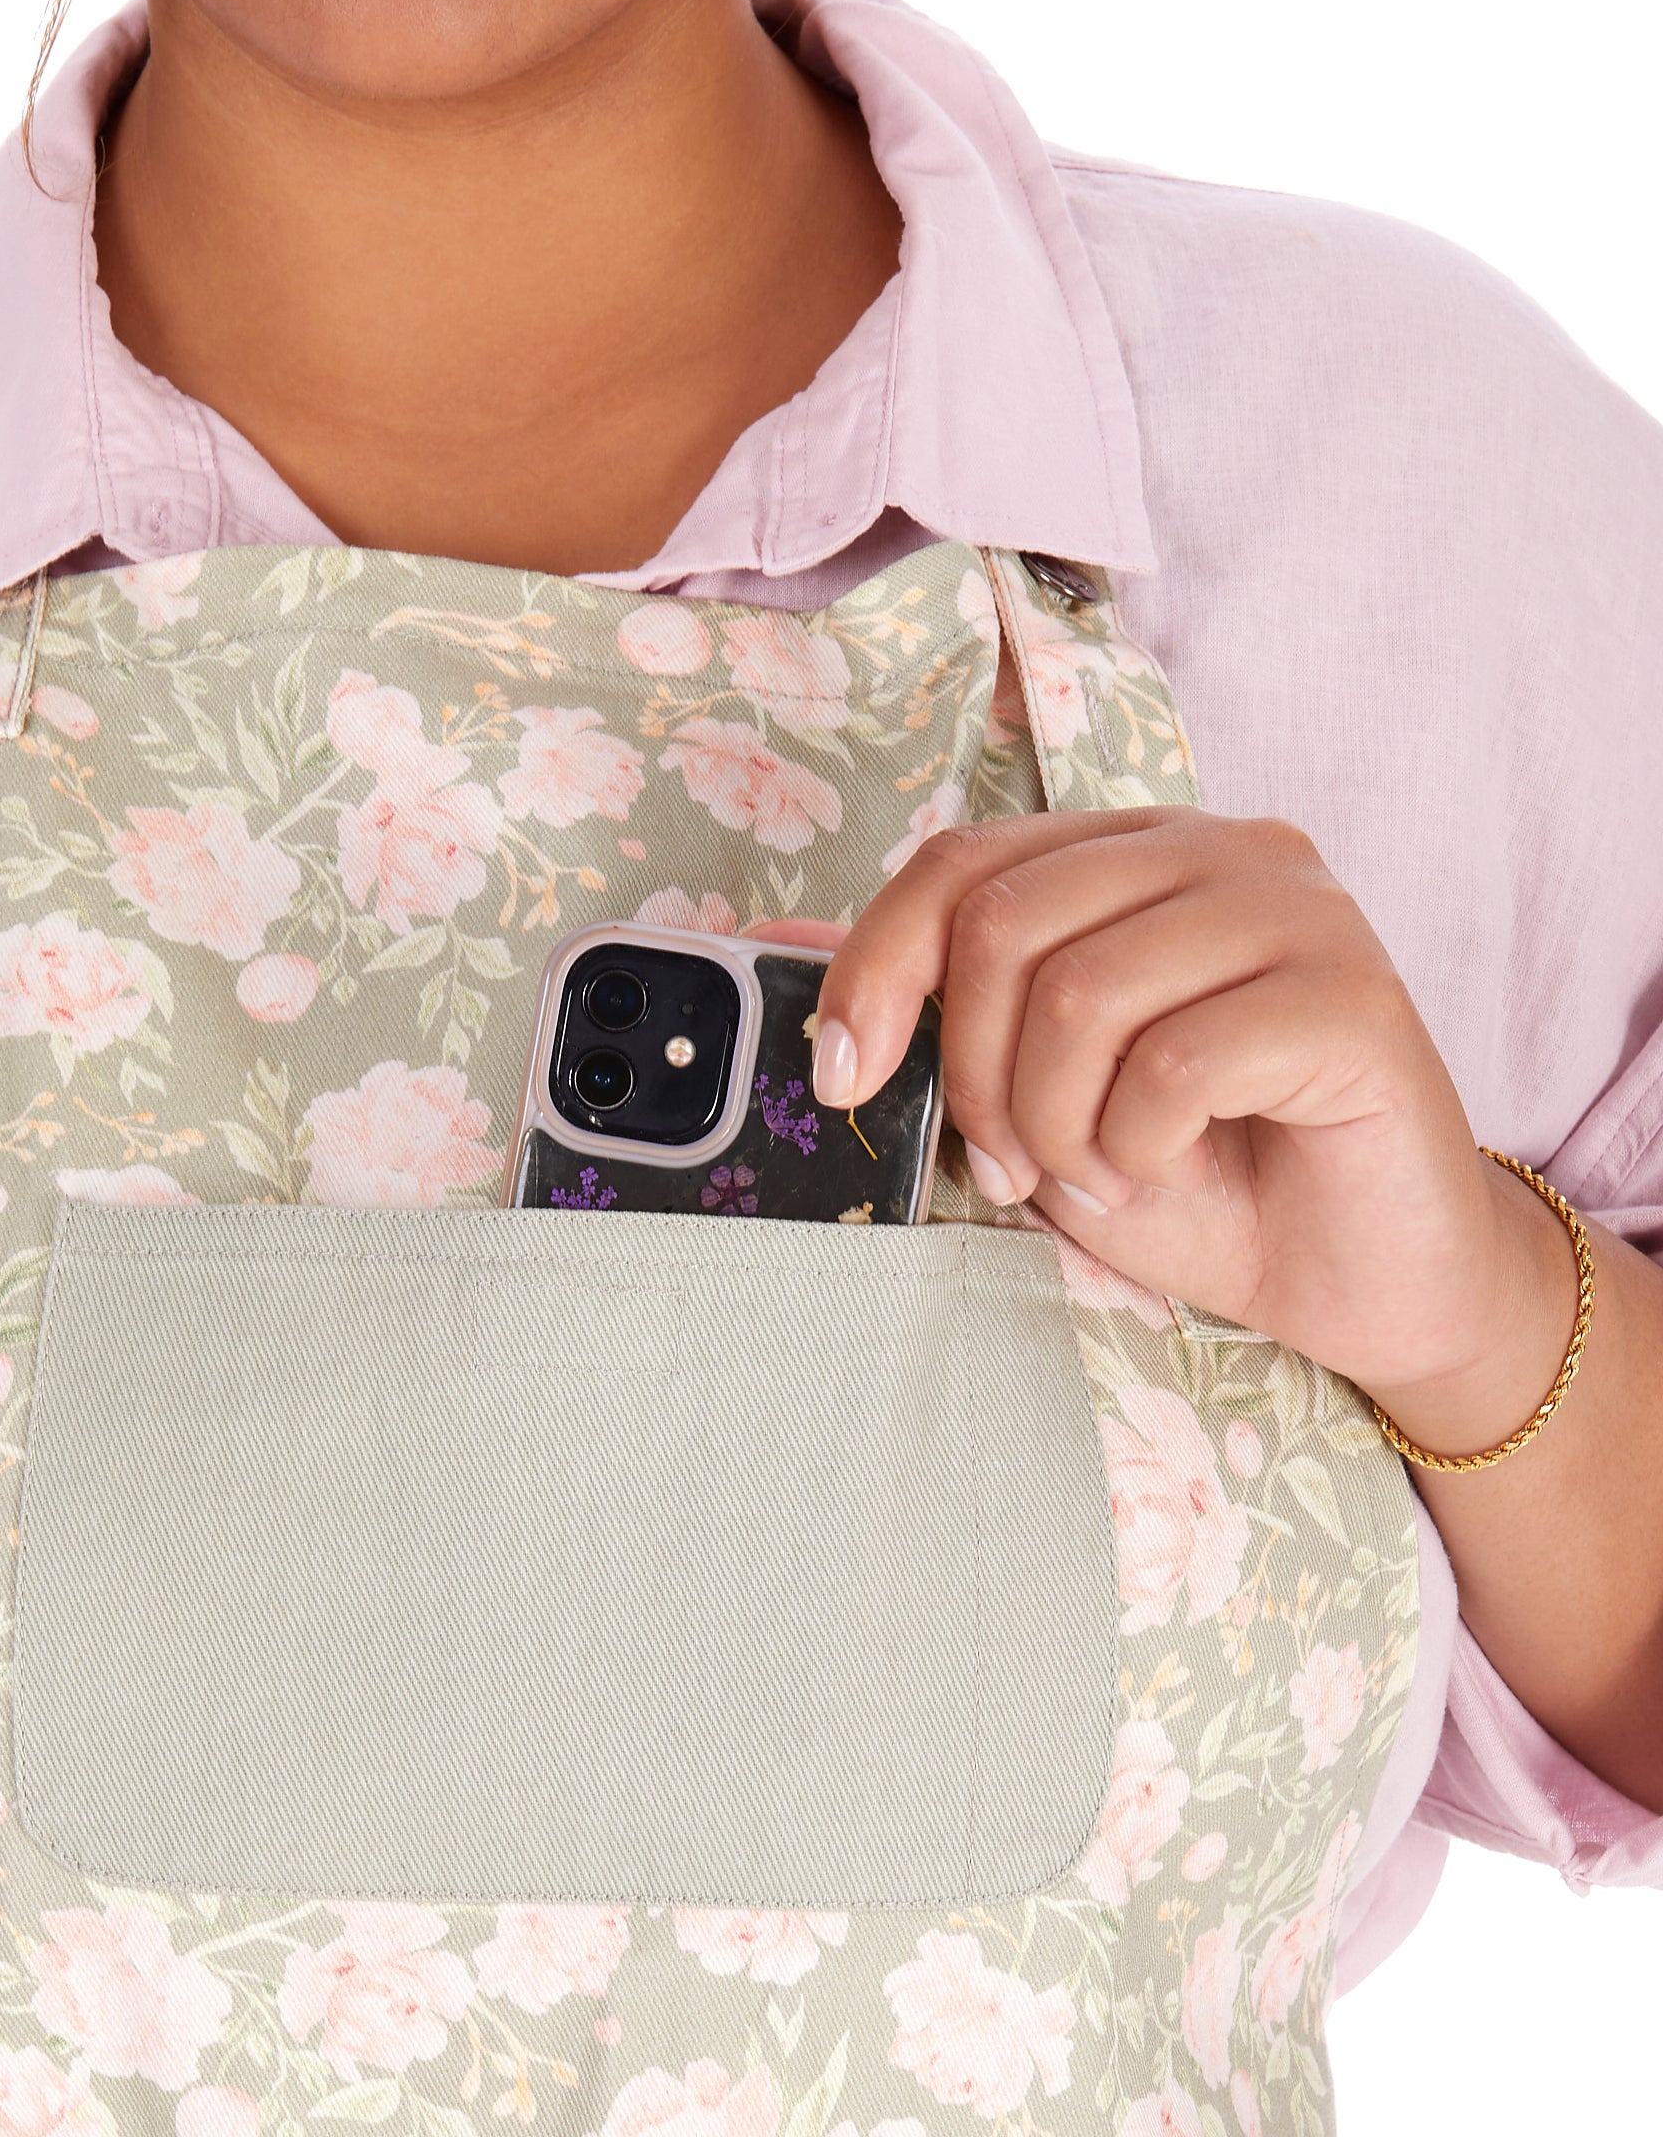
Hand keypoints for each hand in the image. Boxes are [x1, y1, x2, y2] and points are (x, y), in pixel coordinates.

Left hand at [766, 807, 1578, 1453]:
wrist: (1366, 1285)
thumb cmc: (1206, 1187)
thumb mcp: (1032, 1104)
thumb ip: (929, 1020)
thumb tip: (769, 947)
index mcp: (1138, 854)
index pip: (963, 862)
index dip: (876, 967)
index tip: (843, 1079)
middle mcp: (1224, 851)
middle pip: (1005, 923)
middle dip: (976, 1075)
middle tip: (1020, 1164)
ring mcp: (1300, 911)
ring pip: (1082, 992)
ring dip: (1060, 1124)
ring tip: (1105, 1171)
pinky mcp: (1354, 996)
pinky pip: (1177, 1061)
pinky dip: (1141, 1146)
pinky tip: (1176, 1170)